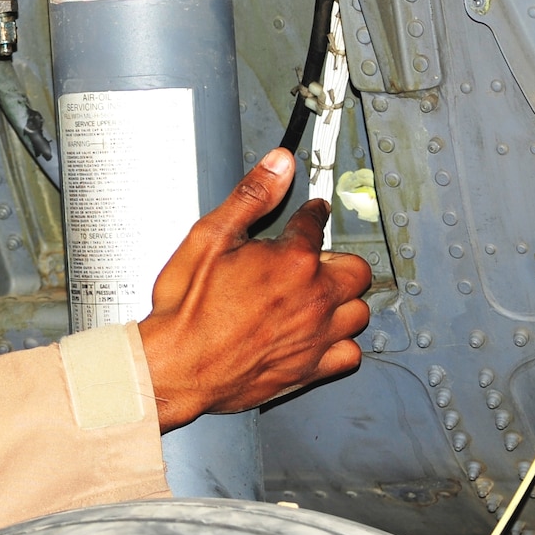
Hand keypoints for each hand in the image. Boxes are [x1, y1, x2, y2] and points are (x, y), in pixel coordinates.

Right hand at [137, 148, 372, 430]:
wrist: (176, 366)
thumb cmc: (187, 309)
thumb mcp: (209, 237)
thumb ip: (251, 197)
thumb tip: (279, 164)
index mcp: (293, 261)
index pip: (315, 224)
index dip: (312, 215)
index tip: (311, 214)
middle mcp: (314, 298)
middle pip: (355, 270)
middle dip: (337, 259)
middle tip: (314, 260)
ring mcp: (316, 336)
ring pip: (358, 312)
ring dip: (343, 300)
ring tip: (320, 295)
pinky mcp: (311, 369)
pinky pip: (350, 354)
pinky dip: (341, 343)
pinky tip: (322, 335)